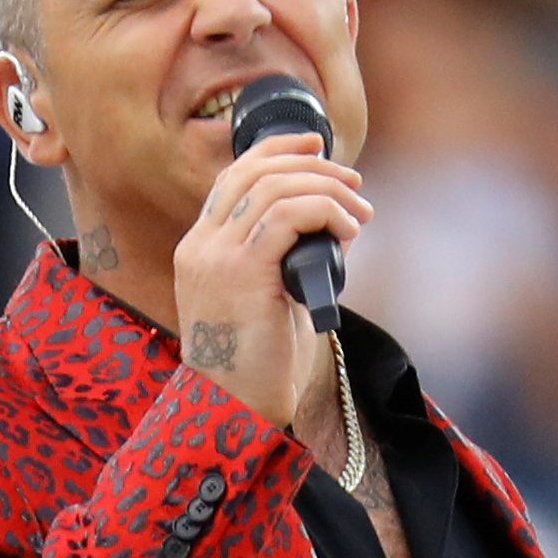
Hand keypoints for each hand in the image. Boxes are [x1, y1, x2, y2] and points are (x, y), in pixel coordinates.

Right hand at [171, 127, 372, 435]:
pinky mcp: (242, 272)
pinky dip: (325, 212)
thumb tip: (326, 227)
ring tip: (359, 213)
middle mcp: (200, 247)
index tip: (316, 147)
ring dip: (327, 189)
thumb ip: (277, 259)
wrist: (236, 409)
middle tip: (353, 182)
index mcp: (197, 250)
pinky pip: (289, 215)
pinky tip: (346, 232)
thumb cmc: (257, 365)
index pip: (232, 177)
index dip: (276, 151)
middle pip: (254, 171)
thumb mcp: (261, 298)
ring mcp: (216, 258)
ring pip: (275, 187)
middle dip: (310, 164)